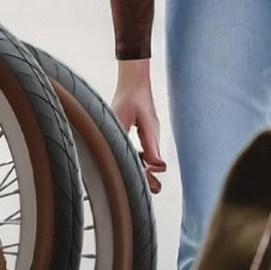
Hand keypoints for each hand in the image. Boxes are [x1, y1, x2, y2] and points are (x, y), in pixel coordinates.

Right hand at [111, 59, 167, 193]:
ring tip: (155, 183)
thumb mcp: (149, 122)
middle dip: (141, 177)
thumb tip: (159, 167)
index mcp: (115, 133)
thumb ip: (152, 146)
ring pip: (126, 158)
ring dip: (139, 168)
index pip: (127, 161)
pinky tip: (148, 166)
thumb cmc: (137, 97)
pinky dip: (137, 159)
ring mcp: (114, 135)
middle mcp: (111, 136)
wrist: (131, 81)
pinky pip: (126, 150)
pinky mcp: (118, 134)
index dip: (141, 175)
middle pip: (125, 163)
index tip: (154, 184)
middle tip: (156, 188)